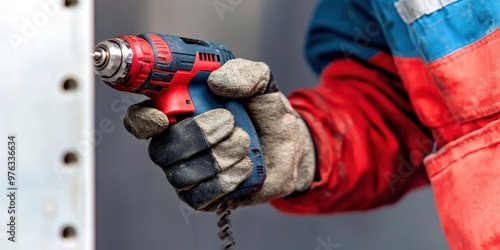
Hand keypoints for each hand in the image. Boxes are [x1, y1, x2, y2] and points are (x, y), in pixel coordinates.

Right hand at [124, 59, 315, 209]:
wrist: (291, 147)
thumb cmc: (265, 113)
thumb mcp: (261, 83)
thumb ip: (244, 73)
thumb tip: (217, 81)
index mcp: (179, 112)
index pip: (141, 119)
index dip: (143, 120)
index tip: (163, 117)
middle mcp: (177, 144)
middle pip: (162, 150)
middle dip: (197, 135)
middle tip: (229, 121)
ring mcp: (189, 173)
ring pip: (182, 175)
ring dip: (218, 157)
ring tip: (245, 142)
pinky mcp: (204, 196)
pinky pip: (200, 196)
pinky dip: (225, 180)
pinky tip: (244, 165)